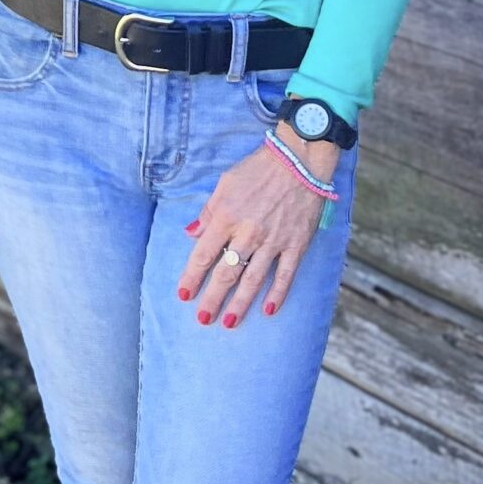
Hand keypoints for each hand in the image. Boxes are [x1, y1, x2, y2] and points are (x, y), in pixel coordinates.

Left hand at [177, 127, 340, 325]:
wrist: (299, 160)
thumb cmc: (258, 169)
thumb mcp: (225, 184)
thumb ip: (208, 212)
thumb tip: (190, 234)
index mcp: (226, 217)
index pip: (203, 255)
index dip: (192, 277)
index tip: (183, 295)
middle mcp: (248, 233)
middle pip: (226, 273)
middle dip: (212, 299)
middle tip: (203, 319)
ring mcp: (273, 241)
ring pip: (253, 279)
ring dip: (240, 304)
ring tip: (229, 323)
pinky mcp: (296, 244)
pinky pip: (285, 275)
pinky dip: (277, 294)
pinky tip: (268, 310)